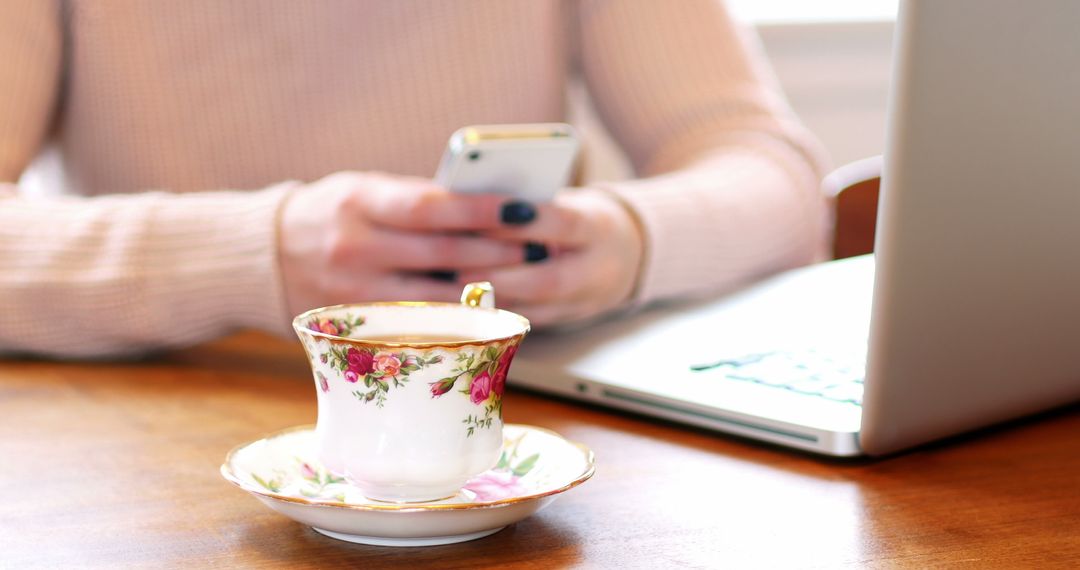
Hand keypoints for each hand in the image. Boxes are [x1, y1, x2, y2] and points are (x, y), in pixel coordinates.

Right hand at [277, 171, 526, 315]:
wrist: (261, 257)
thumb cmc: (329, 214)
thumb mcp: (363, 191)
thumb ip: (414, 200)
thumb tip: (483, 207)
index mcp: (360, 203)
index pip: (432, 207)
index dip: (482, 209)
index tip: (523, 207)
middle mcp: (356, 248)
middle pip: (444, 255)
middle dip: (499, 251)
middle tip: (539, 246)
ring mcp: (355, 291)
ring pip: (437, 296)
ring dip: (487, 287)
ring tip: (525, 277)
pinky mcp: (356, 324)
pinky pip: (418, 323)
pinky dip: (456, 315)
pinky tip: (486, 307)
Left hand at [461, 188, 644, 326]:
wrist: (628, 254)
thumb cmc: (581, 219)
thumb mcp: (568, 201)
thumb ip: (530, 205)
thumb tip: (475, 203)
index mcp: (597, 228)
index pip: (560, 223)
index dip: (519, 224)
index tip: (477, 219)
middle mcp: (595, 271)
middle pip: (547, 280)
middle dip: (499, 274)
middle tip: (454, 268)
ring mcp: (583, 302)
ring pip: (534, 309)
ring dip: (491, 301)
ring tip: (450, 290)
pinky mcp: (566, 321)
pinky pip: (527, 322)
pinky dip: (494, 315)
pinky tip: (463, 307)